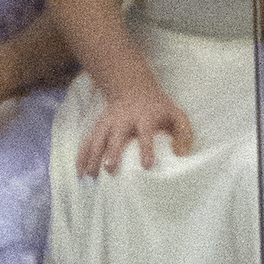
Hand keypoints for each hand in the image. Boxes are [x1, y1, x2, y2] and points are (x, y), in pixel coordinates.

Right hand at [76, 83, 195, 178]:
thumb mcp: (176, 114)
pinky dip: (82, 156)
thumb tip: (182, 154)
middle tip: (109, 169)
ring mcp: (108, 122)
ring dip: (94, 156)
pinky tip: (79, 173)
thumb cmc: (158, 108)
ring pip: (98, 138)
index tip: (147, 165)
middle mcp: (124, 119)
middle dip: (112, 152)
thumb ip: (183, 132)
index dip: (146, 148)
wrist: (132, 87)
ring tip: (91, 176)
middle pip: (116, 136)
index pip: (146, 132)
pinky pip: (87, 141)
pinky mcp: (98, 126)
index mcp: (145, 117)